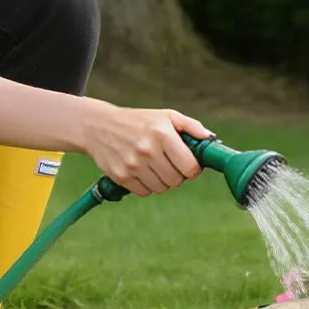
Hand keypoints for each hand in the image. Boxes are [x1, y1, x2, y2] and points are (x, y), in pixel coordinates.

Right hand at [79, 102, 210, 195]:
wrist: (97, 126)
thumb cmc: (138, 121)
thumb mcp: (165, 116)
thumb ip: (191, 126)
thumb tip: (210, 139)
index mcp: (162, 134)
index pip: (190, 167)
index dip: (193, 169)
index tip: (189, 164)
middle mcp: (147, 150)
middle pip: (177, 181)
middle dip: (178, 175)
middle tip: (170, 164)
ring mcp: (133, 165)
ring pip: (162, 188)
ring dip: (163, 181)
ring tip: (155, 166)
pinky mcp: (121, 177)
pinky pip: (145, 192)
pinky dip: (147, 186)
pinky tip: (142, 171)